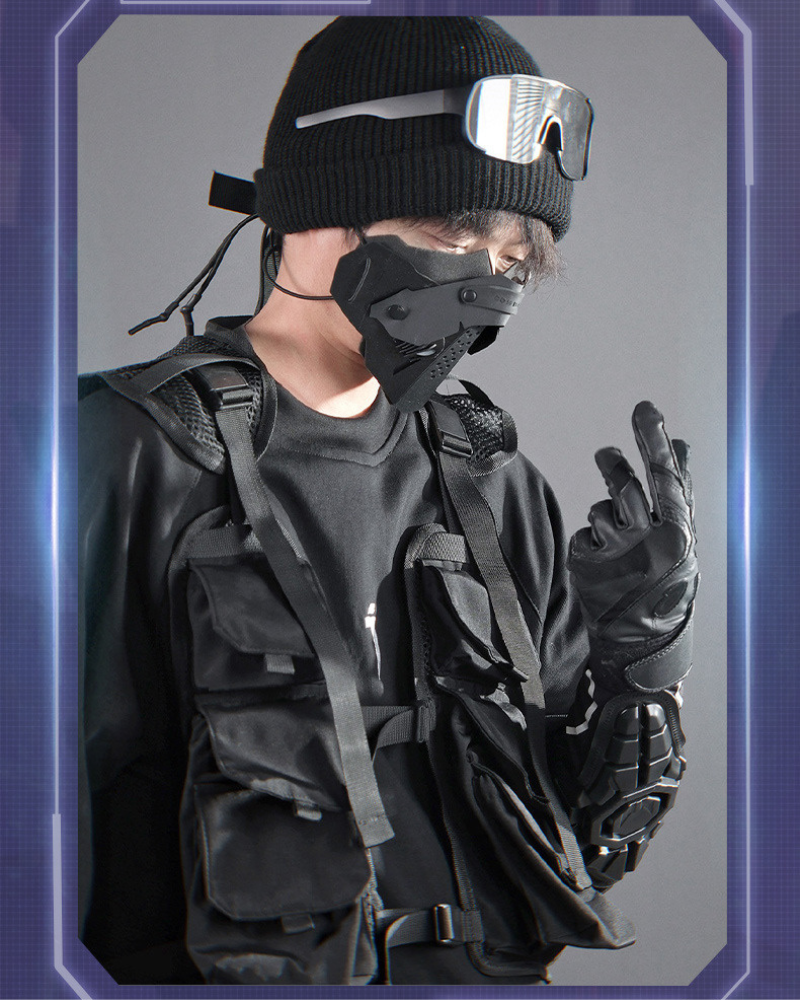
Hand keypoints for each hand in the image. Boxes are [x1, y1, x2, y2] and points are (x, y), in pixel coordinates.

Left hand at [567, 402, 697, 690]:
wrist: (643, 643)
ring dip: (605, 513)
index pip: (665, 478)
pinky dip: (593, 542)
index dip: (654, 440)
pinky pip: (584, 534)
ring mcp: (613, 556)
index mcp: (678, 537)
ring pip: (600, 509)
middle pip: (624, 486)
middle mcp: (647, 544)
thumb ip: (679, 495)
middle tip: (607, 453)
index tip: (645, 408)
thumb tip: (680, 443)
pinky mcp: (584, 566)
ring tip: (618, 539)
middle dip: (613, 463)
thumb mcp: (684, 543)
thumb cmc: (668, 585)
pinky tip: (605, 564)